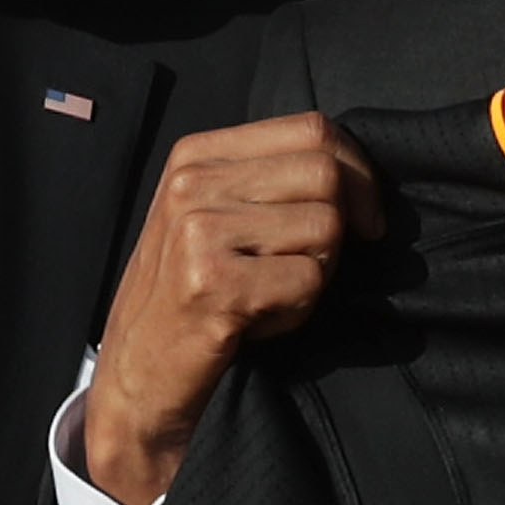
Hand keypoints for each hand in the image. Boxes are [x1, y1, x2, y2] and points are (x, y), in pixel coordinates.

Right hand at [85, 114, 381, 504]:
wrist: (138, 375)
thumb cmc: (193, 295)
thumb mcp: (219, 216)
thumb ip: (272, 180)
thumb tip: (359, 169)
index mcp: (197, 155)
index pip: (312, 129)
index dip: (359, 171)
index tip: (366, 217)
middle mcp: (193, 183)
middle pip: (326, 175)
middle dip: (343, 227)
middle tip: (309, 268)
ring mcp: (198, 230)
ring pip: (325, 228)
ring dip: (316, 273)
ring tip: (270, 296)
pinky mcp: (211, 281)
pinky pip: (308, 279)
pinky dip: (298, 310)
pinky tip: (257, 322)